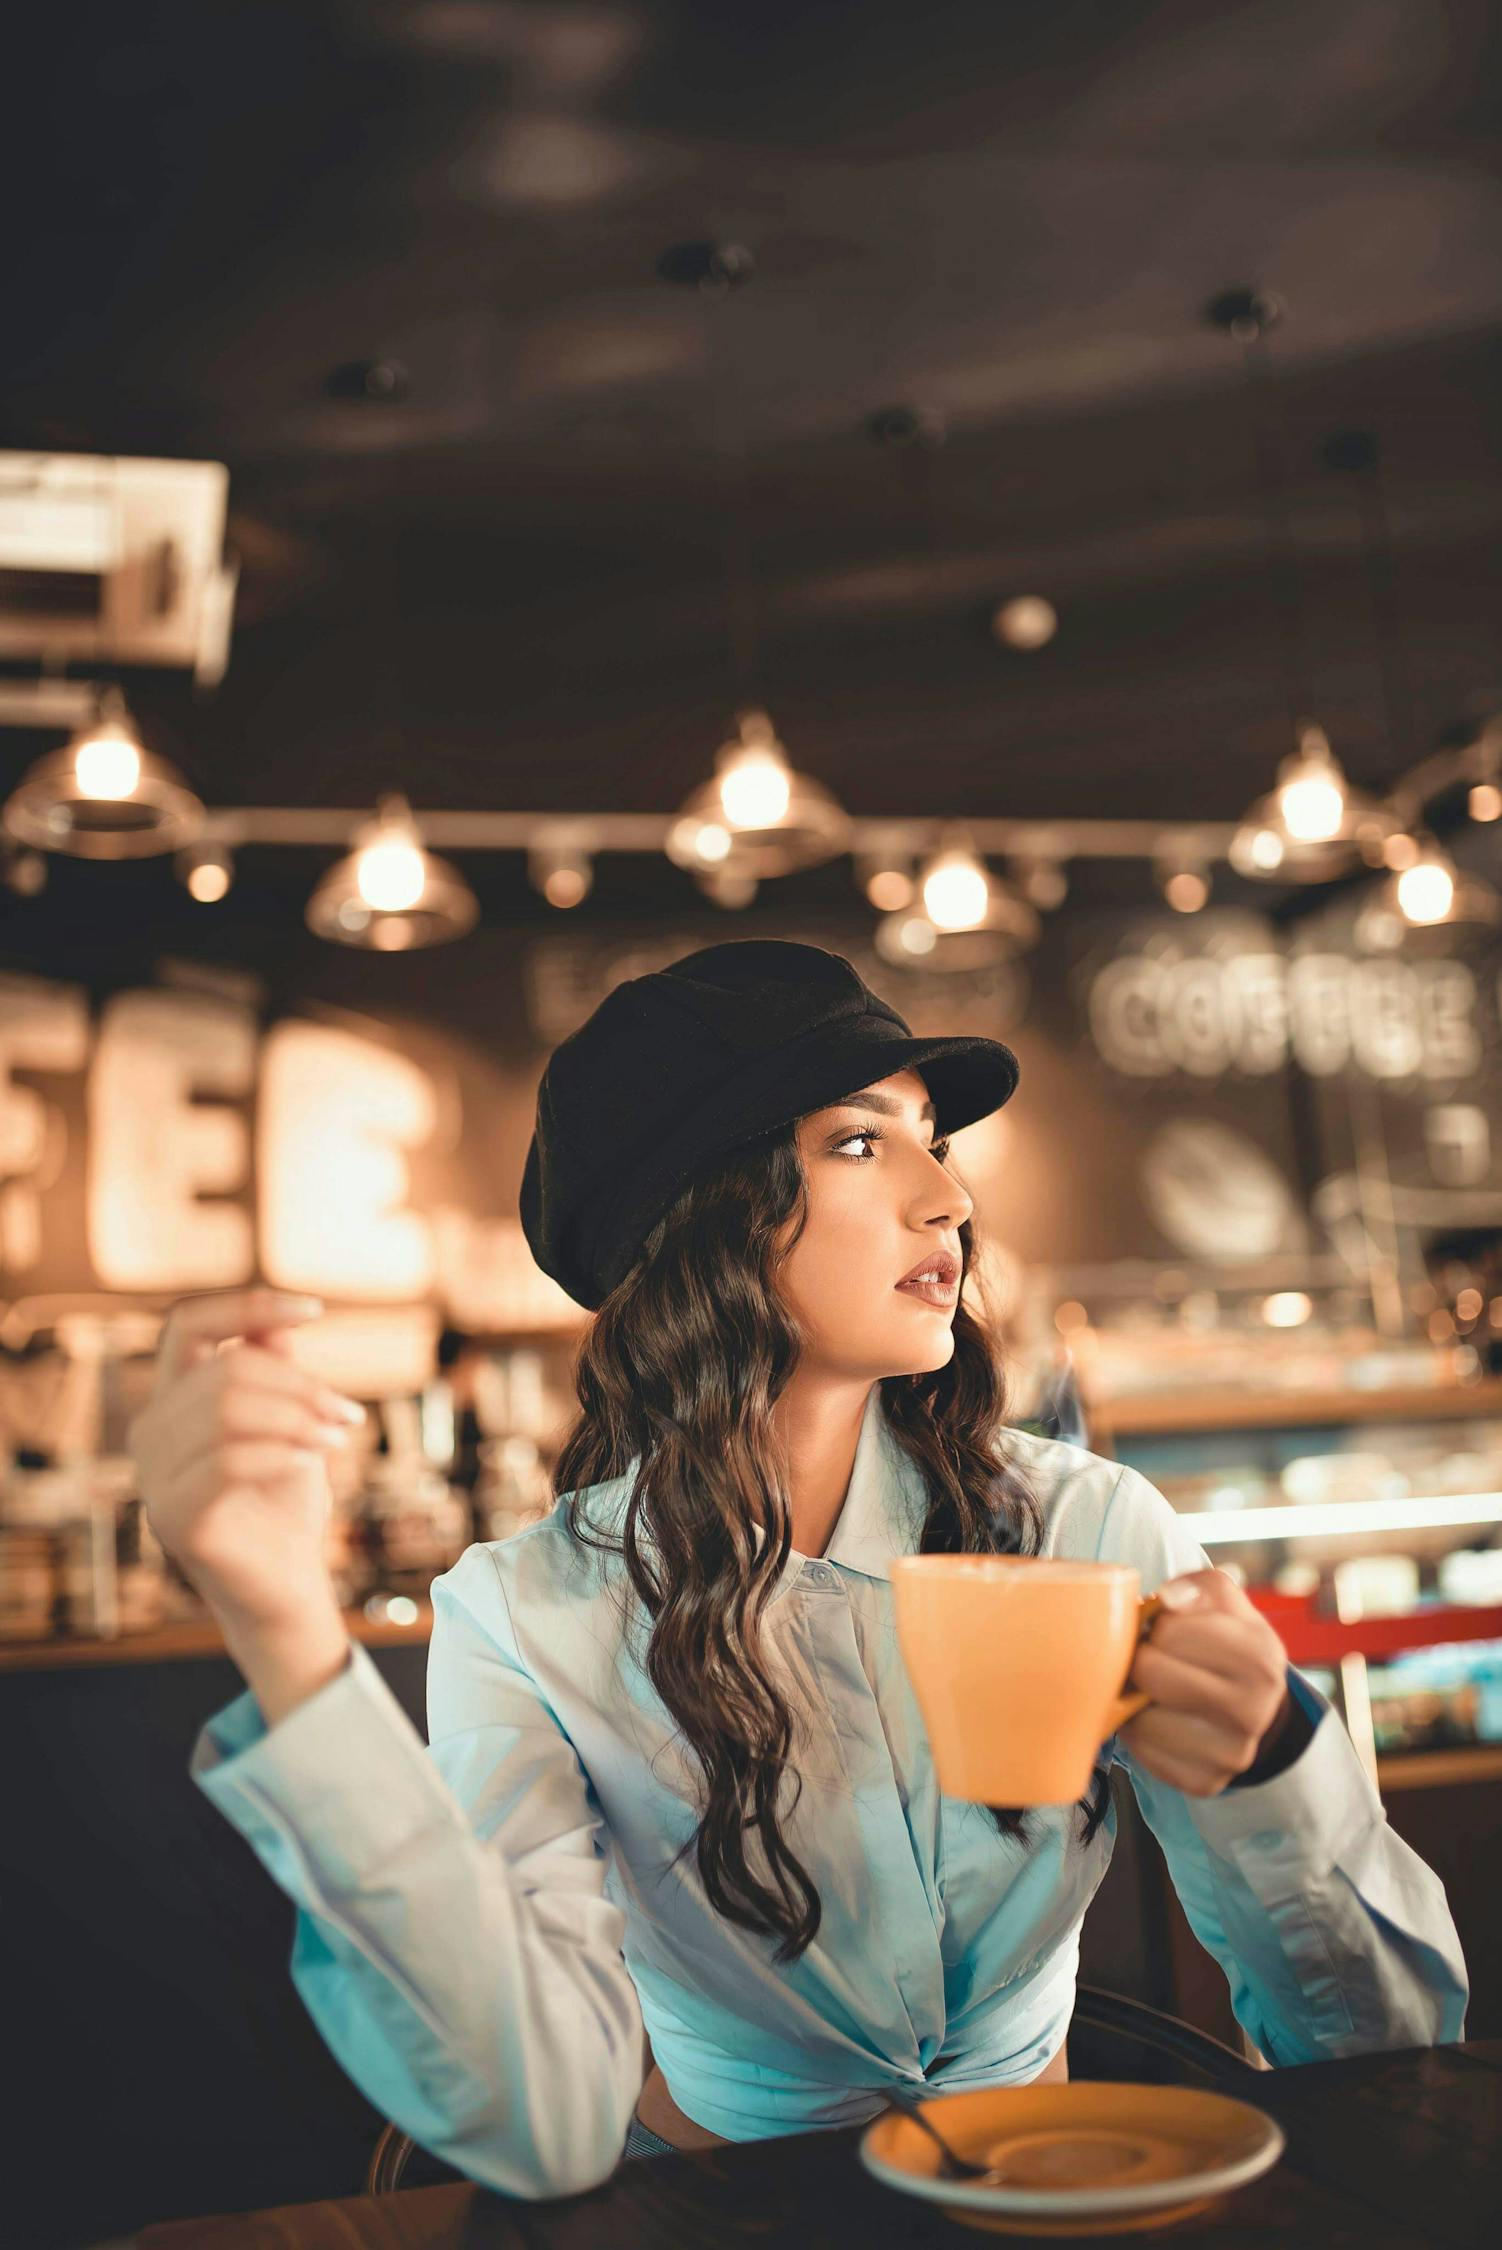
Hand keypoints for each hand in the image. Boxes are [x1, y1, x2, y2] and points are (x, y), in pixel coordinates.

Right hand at [126, 1287, 365, 1634]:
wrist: (287, 1583)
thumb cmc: (286, 1499)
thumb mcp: (290, 1423)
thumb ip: (277, 1373)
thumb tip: (280, 1320)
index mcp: (172, 1402)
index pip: (187, 1325)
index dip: (247, 1304)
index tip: (315, 1308)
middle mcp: (150, 1435)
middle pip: (225, 1371)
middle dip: (299, 1385)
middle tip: (347, 1415)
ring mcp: (153, 1479)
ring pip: (226, 1411)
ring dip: (298, 1417)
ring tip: (338, 1436)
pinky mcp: (175, 1519)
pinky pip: (229, 1462)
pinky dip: (281, 1453)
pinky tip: (312, 1462)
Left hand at [1120, 1568, 1291, 1796]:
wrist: (1257, 1707)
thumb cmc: (1227, 1642)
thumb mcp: (1222, 1601)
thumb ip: (1195, 1588)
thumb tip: (1167, 1600)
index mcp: (1258, 1657)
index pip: (1169, 1631)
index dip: (1156, 1627)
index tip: (1164, 1632)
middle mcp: (1252, 1710)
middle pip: (1150, 1673)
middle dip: (1141, 1660)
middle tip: (1150, 1659)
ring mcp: (1231, 1754)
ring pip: (1141, 1719)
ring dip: (1135, 1700)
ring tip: (1152, 1689)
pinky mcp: (1205, 1782)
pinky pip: (1144, 1755)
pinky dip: (1140, 1734)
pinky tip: (1157, 1718)